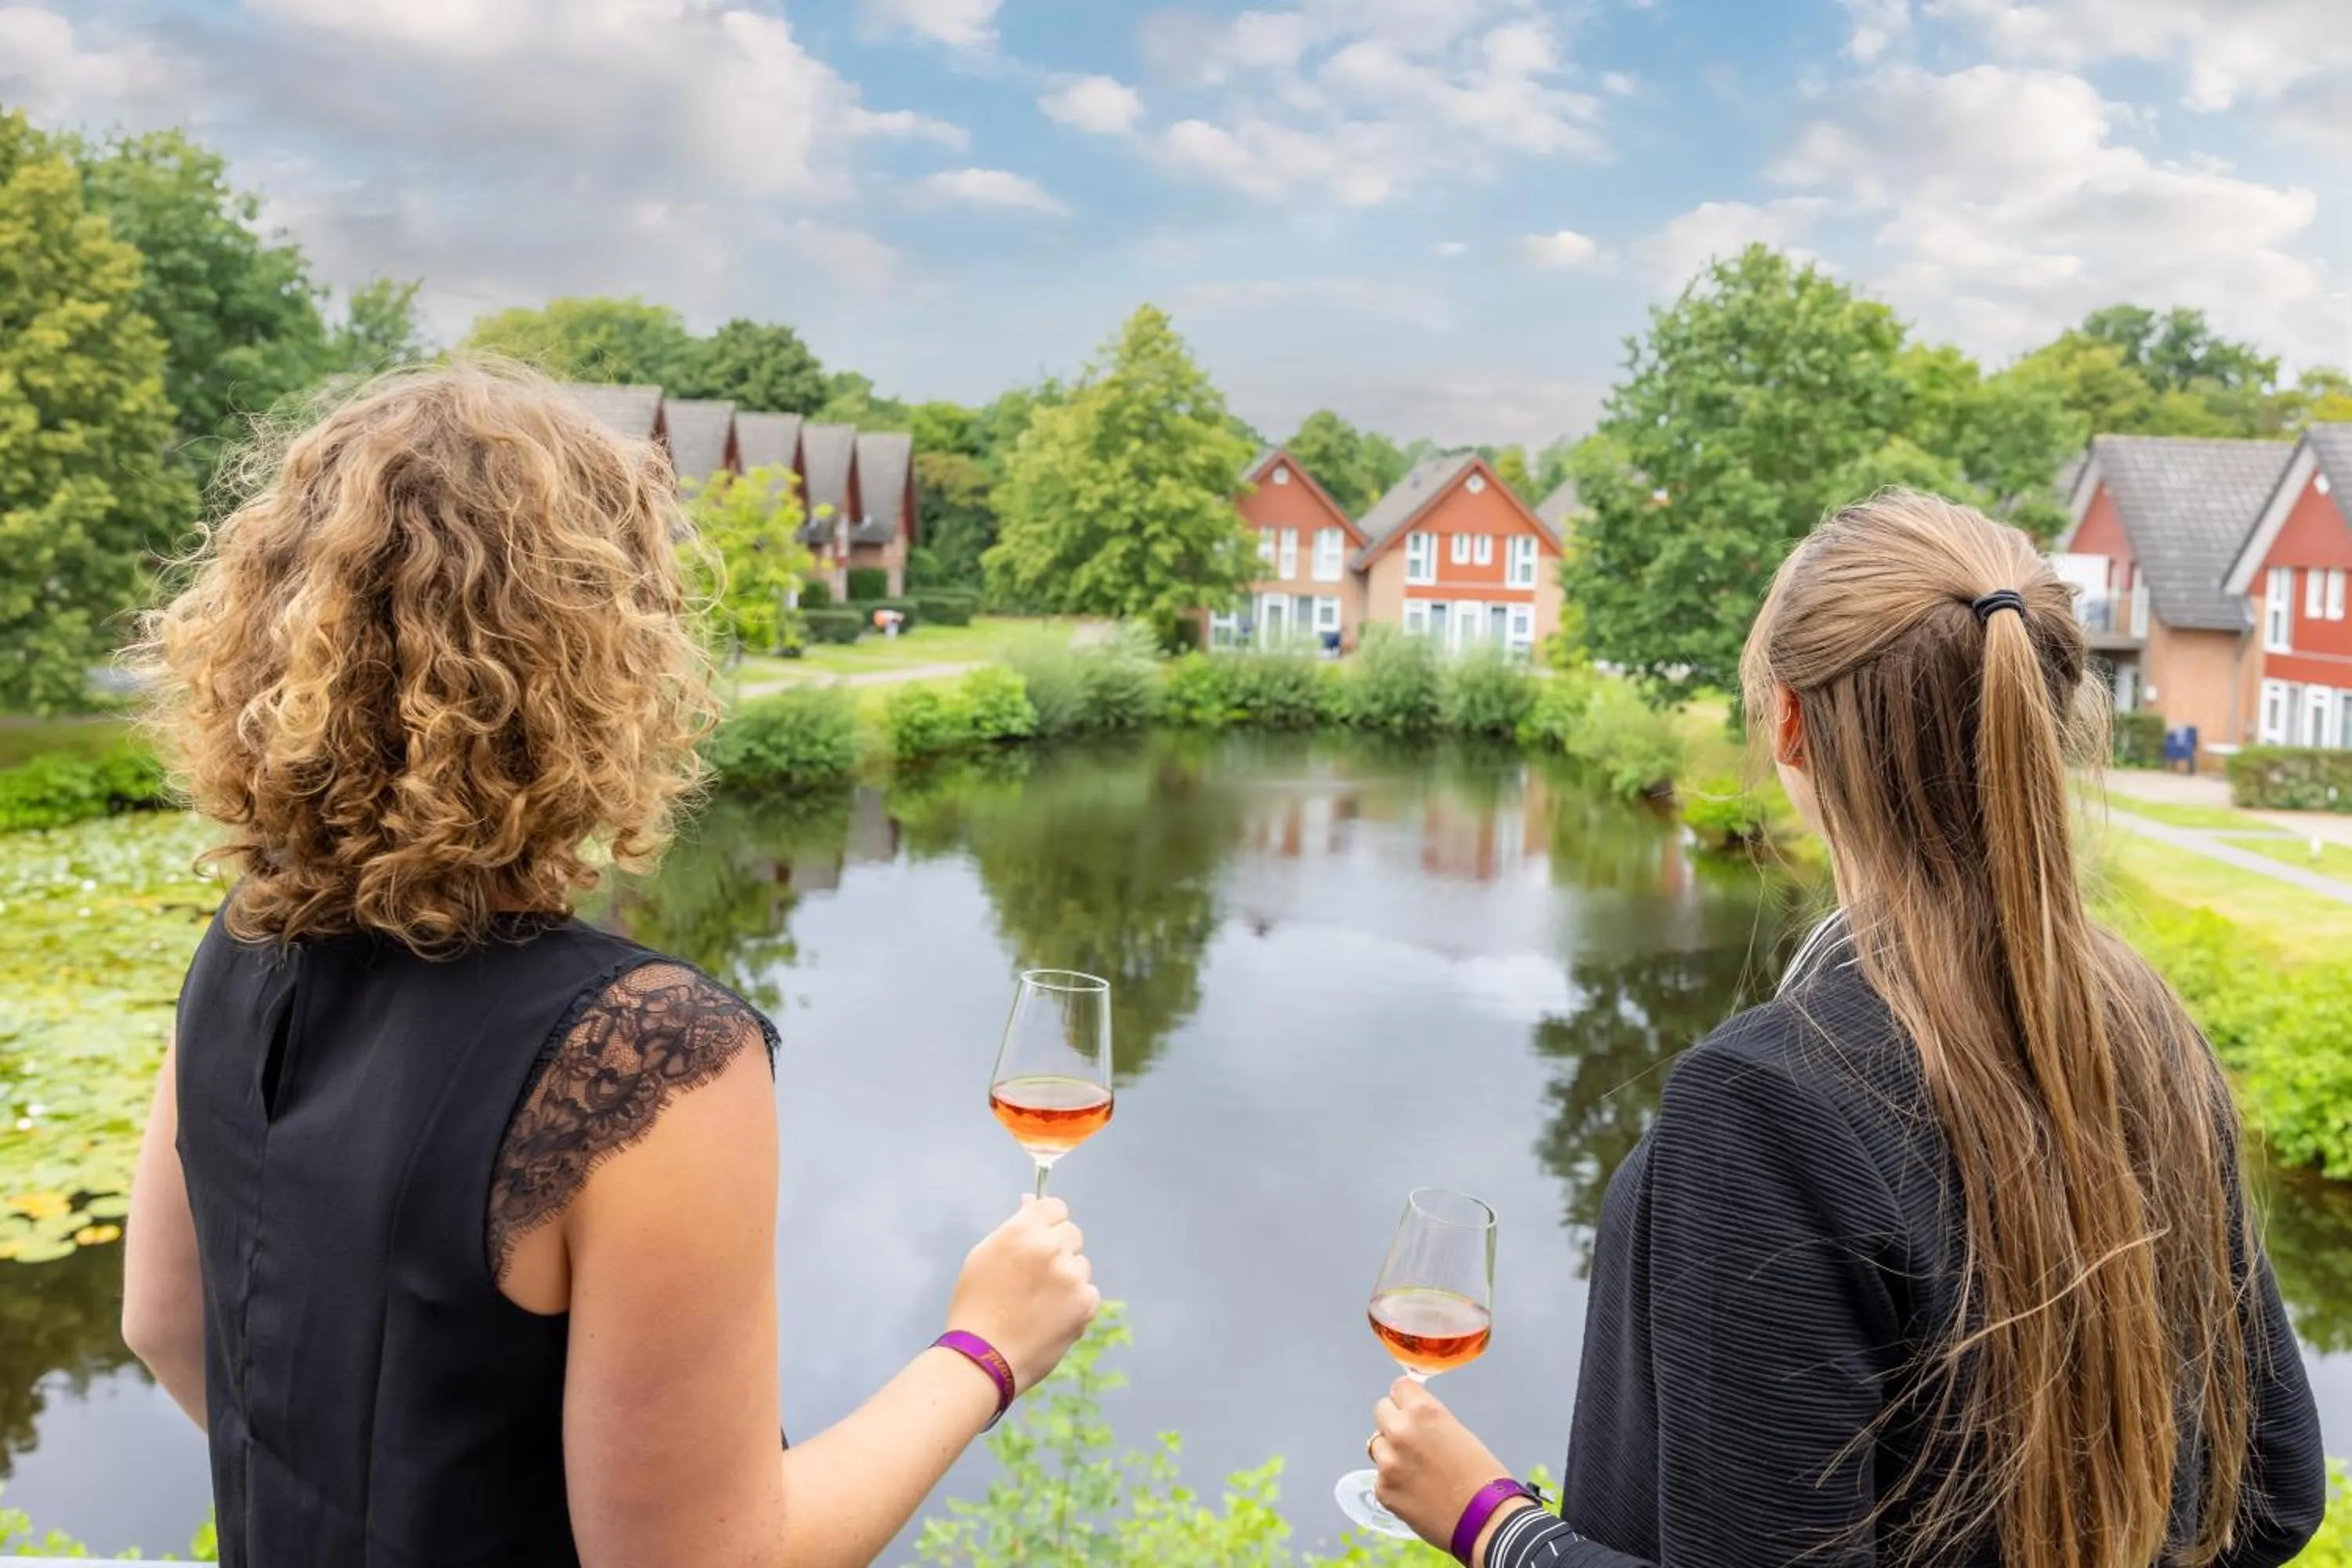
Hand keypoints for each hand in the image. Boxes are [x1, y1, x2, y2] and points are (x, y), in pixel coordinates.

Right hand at [946, 1195, 1099, 1392]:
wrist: (984, 1358)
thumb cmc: (975, 1306)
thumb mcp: (983, 1257)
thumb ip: (1012, 1228)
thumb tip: (1031, 1202)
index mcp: (1022, 1230)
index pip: (1054, 1207)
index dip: (1048, 1222)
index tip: (1042, 1238)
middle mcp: (1051, 1247)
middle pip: (1071, 1234)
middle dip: (1059, 1250)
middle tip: (1037, 1278)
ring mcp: (1071, 1276)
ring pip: (1080, 1265)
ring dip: (1067, 1278)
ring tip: (1040, 1305)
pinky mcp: (1086, 1303)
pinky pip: (1089, 1292)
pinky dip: (1076, 1303)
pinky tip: (1052, 1318)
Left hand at [1371, 1378, 1519, 1553]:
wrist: (1486, 1521)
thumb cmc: (1482, 1476)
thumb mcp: (1458, 1433)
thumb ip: (1429, 1422)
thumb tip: (1412, 1419)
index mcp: (1423, 1411)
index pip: (1399, 1387)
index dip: (1408, 1399)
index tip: (1412, 1408)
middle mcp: (1400, 1431)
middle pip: (1381, 1410)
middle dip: (1394, 1420)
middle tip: (1412, 1439)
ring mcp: (1388, 1462)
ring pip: (1376, 1444)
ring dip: (1391, 1452)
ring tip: (1417, 1470)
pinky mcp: (1383, 1490)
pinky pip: (1380, 1476)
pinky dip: (1393, 1482)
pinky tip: (1416, 1492)